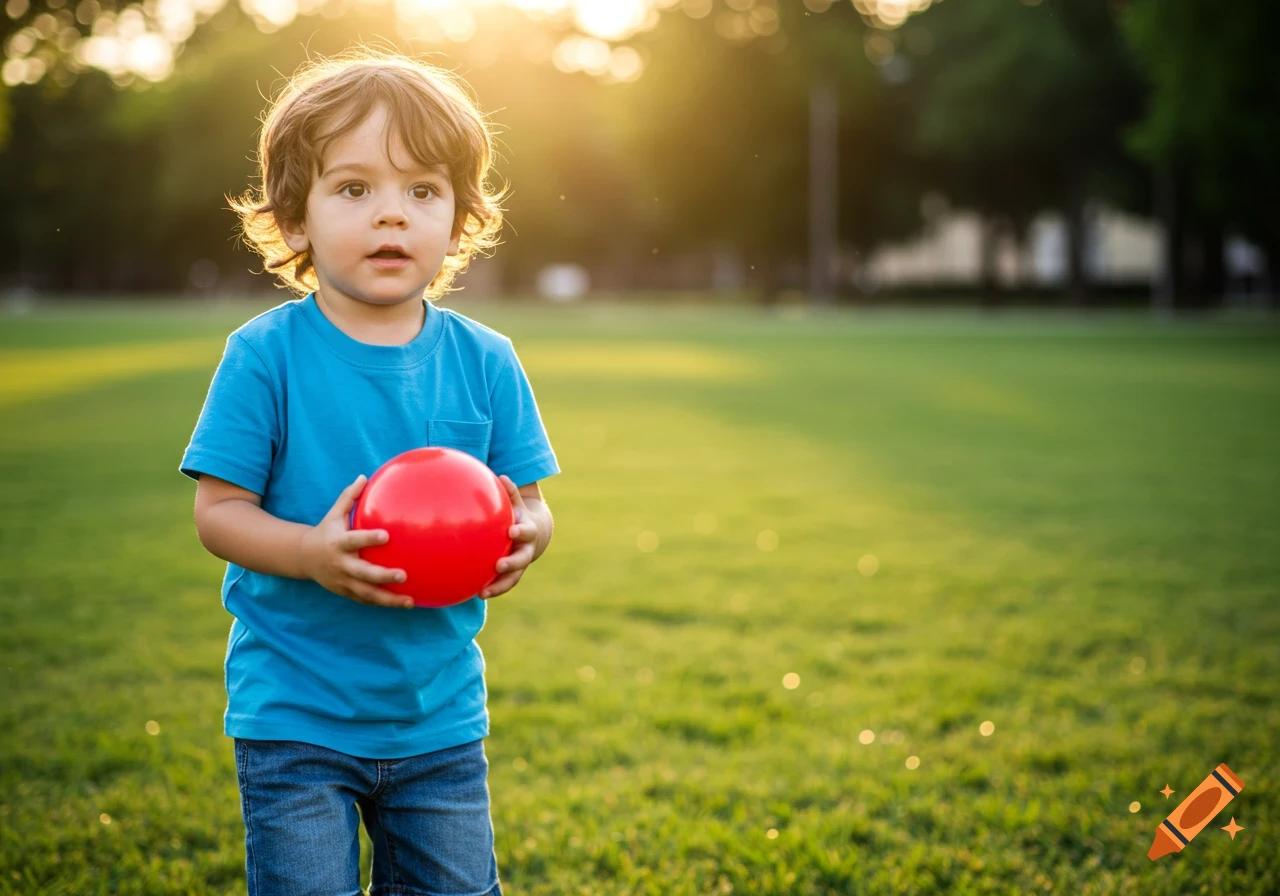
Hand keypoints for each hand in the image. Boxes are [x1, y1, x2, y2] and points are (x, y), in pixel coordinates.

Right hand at [299, 475, 412, 608]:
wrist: (302, 558)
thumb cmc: (326, 531)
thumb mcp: (333, 513)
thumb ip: (348, 496)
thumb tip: (364, 475)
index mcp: (338, 543)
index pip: (354, 541)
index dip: (369, 539)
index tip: (387, 536)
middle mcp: (340, 564)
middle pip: (362, 573)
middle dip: (382, 576)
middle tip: (403, 575)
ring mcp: (342, 581)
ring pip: (366, 593)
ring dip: (388, 599)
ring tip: (410, 601)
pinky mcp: (346, 592)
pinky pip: (366, 600)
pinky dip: (383, 603)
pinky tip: (404, 603)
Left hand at [480, 475, 537, 599]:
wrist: (536, 535)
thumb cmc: (519, 516)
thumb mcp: (518, 504)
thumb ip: (510, 493)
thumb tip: (501, 476)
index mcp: (527, 533)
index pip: (526, 532)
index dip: (521, 532)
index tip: (512, 531)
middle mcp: (526, 551)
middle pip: (522, 559)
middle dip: (512, 562)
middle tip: (499, 565)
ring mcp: (519, 565)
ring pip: (512, 578)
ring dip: (499, 585)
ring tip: (483, 593)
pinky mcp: (511, 575)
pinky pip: (501, 584)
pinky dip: (491, 589)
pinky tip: (475, 594)